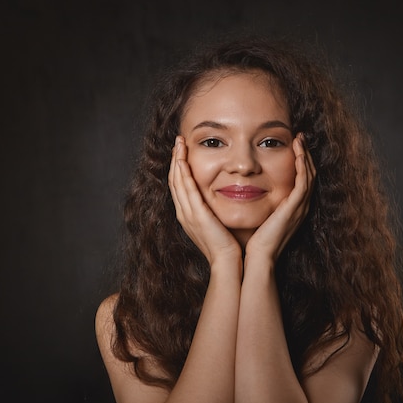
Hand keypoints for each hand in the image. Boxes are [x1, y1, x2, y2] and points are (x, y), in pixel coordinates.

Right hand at [168, 136, 241, 265]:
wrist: (228, 261)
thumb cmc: (228, 244)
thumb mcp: (217, 223)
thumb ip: (214, 210)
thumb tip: (222, 197)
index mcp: (188, 215)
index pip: (179, 186)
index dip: (179, 167)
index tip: (182, 151)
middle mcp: (183, 213)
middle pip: (174, 180)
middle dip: (175, 159)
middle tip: (178, 141)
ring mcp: (187, 214)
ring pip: (177, 181)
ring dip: (177, 161)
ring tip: (179, 144)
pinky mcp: (196, 214)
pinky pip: (186, 189)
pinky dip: (183, 173)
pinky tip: (183, 160)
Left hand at [245, 133, 315, 263]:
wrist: (257, 257)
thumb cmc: (253, 240)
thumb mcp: (258, 216)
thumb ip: (257, 203)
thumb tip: (243, 189)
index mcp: (292, 209)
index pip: (301, 180)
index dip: (299, 162)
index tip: (292, 146)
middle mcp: (299, 207)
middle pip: (309, 174)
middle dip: (305, 155)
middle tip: (299, 137)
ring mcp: (299, 207)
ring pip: (309, 175)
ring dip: (305, 155)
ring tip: (299, 139)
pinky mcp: (295, 207)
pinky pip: (304, 181)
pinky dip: (303, 165)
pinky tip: (298, 152)